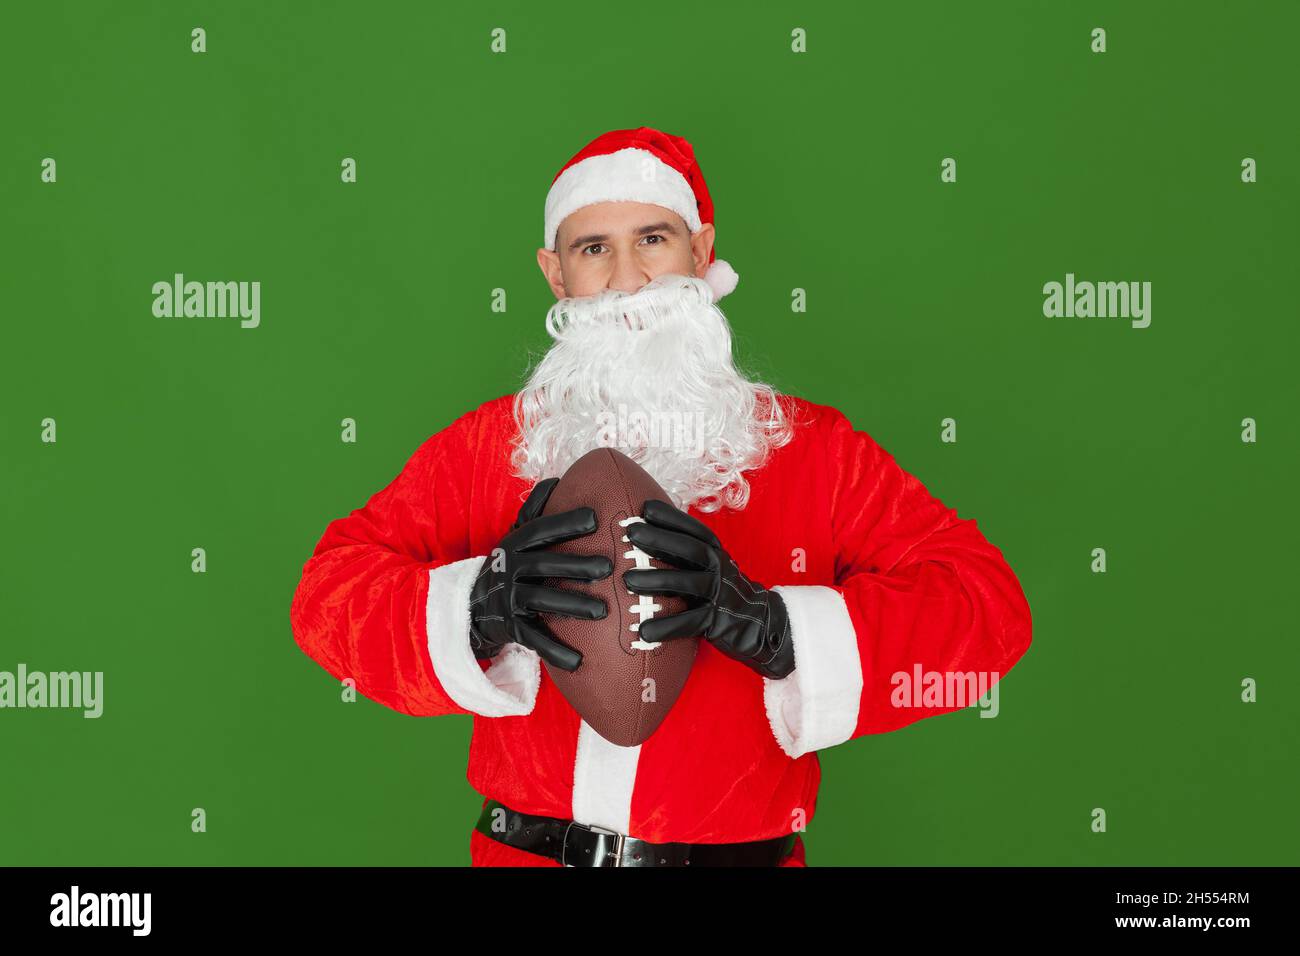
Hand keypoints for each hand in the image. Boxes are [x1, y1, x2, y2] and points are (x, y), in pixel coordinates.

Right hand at [469, 478, 612, 672]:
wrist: (469, 607)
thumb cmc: (505, 567)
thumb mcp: (513, 537)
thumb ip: (533, 511)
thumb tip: (556, 478)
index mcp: (514, 544)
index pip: (540, 529)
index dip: (565, 523)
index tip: (595, 518)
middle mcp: (509, 568)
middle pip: (544, 564)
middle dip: (577, 564)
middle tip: (610, 566)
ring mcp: (507, 598)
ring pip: (541, 600)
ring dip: (572, 605)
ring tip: (603, 611)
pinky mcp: (509, 627)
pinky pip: (534, 639)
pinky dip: (555, 651)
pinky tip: (579, 661)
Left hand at [621, 500, 794, 679]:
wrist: (760, 622)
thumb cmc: (721, 590)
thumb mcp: (709, 566)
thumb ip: (684, 553)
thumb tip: (645, 536)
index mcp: (714, 551)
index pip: (693, 530)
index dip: (670, 517)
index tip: (645, 508)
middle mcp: (718, 567)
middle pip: (690, 549)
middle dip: (660, 538)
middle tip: (632, 532)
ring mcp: (718, 594)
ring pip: (687, 583)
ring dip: (656, 580)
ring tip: (627, 579)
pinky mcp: (716, 621)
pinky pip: (689, 623)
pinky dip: (666, 627)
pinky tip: (644, 631)